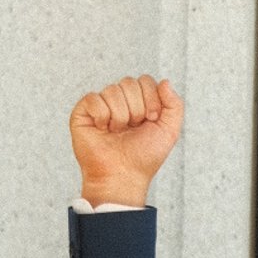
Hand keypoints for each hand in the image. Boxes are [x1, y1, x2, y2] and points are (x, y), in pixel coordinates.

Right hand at [69, 76, 183, 205]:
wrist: (124, 176)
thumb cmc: (144, 157)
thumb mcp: (169, 131)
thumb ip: (174, 105)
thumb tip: (164, 82)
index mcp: (139, 101)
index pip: (145, 81)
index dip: (151, 100)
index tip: (150, 121)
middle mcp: (119, 100)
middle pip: (129, 82)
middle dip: (137, 109)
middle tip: (133, 128)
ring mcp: (101, 105)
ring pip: (112, 90)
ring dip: (121, 116)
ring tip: (117, 132)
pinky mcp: (83, 112)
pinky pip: (94, 99)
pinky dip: (103, 117)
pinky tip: (103, 130)